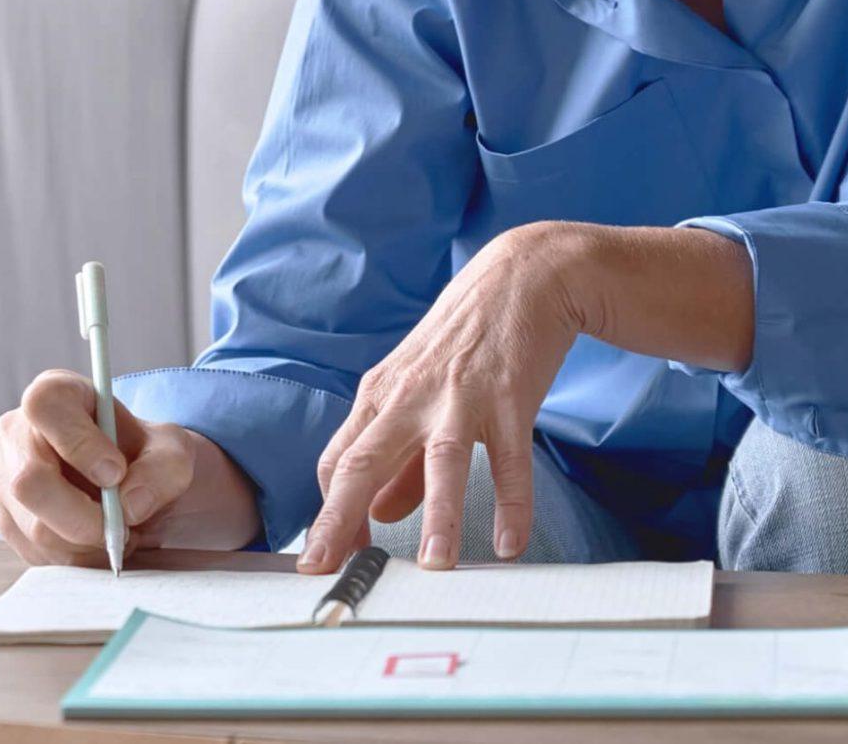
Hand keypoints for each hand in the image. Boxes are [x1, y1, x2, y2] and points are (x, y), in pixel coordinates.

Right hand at [0, 369, 261, 565]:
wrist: (134, 486)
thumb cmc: (145, 456)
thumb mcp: (172, 452)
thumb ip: (162, 469)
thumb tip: (129, 504)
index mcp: (53, 395)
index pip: (46, 408)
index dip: (79, 443)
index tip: (116, 472)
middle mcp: (16, 434)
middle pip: (28, 482)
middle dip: (83, 517)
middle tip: (122, 526)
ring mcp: (4, 481)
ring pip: (35, 528)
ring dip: (87, 544)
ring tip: (119, 533)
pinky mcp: (9, 522)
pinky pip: (37, 554)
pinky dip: (78, 560)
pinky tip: (99, 543)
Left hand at [297, 220, 601, 574]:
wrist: (522, 276)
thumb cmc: (464, 340)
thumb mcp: (417, 390)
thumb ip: (398, 459)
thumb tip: (376, 514)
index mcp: (381, 395)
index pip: (337, 462)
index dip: (329, 513)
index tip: (326, 559)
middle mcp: (410, 397)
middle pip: (364, 462)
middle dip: (340, 520)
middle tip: (326, 571)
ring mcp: (460, 396)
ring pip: (441, 462)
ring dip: (438, 516)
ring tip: (435, 568)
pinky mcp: (509, 397)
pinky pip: (511, 459)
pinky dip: (512, 503)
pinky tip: (510, 544)